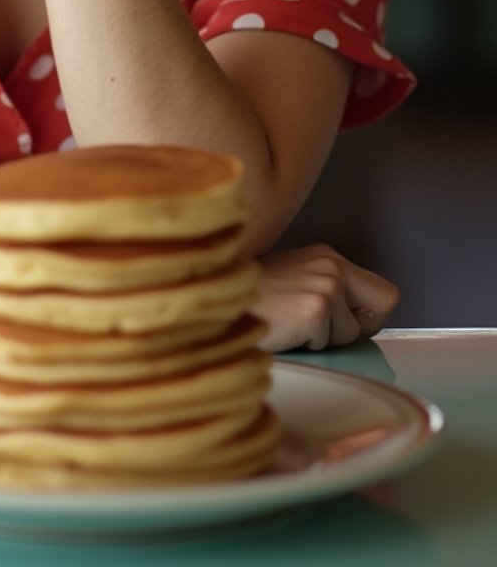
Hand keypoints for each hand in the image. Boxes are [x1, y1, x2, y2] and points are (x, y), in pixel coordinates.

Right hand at [254, 244, 399, 352]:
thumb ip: (325, 290)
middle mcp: (330, 263)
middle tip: (322, 327)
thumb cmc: (250, 298)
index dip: (366, 314)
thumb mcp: (294, 282)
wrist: (215, 299)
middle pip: (385, 302)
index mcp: (326, 256)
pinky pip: (332, 344)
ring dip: (325, 338)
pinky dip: (309, 345)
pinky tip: (285, 329)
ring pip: (353, 332)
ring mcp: (325, 284)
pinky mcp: (316, 308)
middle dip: (360, 324)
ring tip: (291, 325)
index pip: (382, 291)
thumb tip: (353, 319)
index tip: (339, 322)